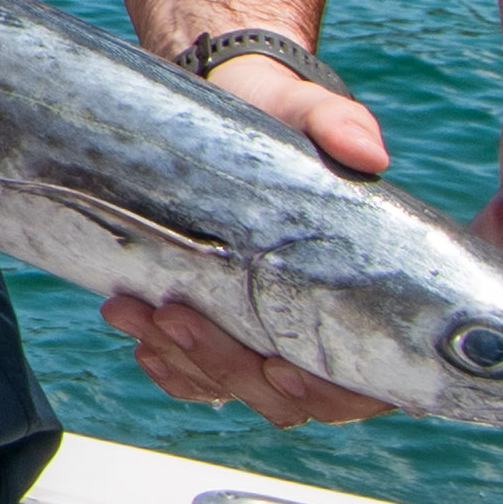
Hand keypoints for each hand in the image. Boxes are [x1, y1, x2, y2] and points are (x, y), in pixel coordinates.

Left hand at [105, 48, 396, 424]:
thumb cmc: (283, 118)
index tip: (278, 366)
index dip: (324, 392)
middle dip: (226, 366)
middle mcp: (319, 332)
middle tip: (175, 314)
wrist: (229, 106)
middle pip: (285, 397)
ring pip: (233, 386)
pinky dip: (167, 364)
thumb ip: (340, 128)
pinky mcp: (218, 326)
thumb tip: (368, 154)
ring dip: (184, 359)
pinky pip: (195, 373)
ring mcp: (264, 335)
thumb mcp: (308, 113)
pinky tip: (135, 330)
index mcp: (365, 304)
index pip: (359, 384)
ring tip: (134, 310)